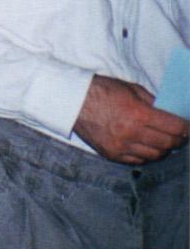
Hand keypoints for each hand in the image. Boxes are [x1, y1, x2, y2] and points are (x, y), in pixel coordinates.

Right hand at [73, 74, 189, 163]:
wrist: (71, 101)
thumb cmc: (101, 90)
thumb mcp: (130, 88)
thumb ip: (152, 102)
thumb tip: (170, 114)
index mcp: (138, 114)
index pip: (174, 127)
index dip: (186, 128)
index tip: (188, 128)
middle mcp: (131, 133)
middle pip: (167, 144)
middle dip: (177, 140)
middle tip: (179, 135)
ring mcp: (121, 146)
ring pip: (155, 155)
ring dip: (162, 148)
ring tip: (161, 141)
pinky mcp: (111, 154)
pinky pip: (137, 160)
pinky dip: (145, 154)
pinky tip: (143, 145)